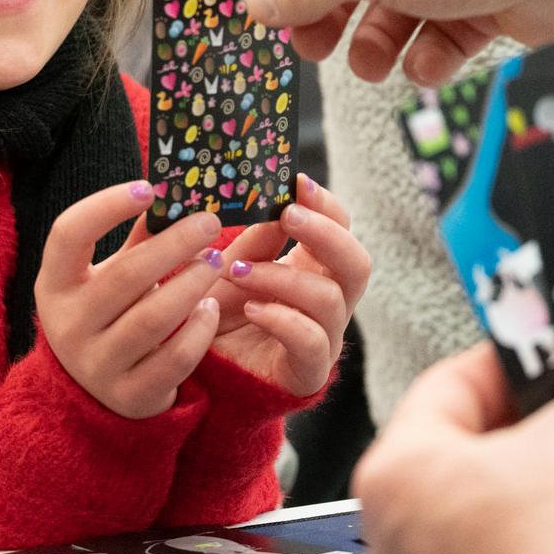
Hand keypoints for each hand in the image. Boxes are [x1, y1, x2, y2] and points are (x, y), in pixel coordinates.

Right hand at [36, 181, 225, 418]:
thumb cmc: (109, 315)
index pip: (68, 234)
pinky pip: (175, 358)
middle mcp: (68, 325)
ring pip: (154, 317)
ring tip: (216, 261)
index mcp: (54, 284)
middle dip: (175, 244)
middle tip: (209, 222)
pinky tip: (210, 308)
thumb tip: (175, 193)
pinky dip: (199, 329)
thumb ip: (138, 239)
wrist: (95, 394)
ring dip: (192, 283)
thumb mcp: (109, 275)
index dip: (106, 206)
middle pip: (125, 276)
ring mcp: (96, 365)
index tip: (148, 188)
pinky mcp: (129, 396)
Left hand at [206, 175, 370, 396]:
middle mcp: (328, 300)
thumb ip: (254, 239)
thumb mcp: (230, 265)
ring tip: (240, 273)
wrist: (197, 372)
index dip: (326, 205)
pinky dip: (283, 319)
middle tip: (288, 215)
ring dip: (284, 278)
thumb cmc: (217, 313)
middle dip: (325, 234)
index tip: (297, 182)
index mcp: (314, 268)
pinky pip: (313, 342)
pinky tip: (252, 309)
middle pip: (357, 263)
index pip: (341, 229)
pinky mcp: (307, 371)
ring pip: (331, 299)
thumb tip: (272, 198)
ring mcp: (323, 336)